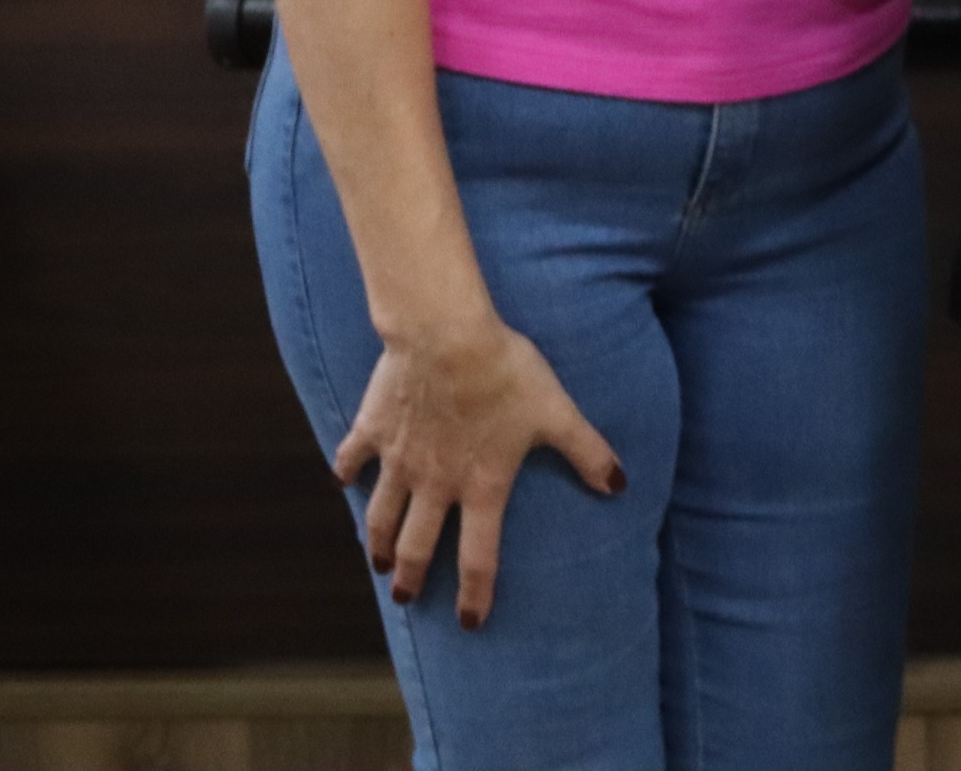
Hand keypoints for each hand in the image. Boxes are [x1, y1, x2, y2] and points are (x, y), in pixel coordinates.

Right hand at [336, 313, 623, 627]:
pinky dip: (345, 472)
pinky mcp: (372, 429)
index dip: (476, 593)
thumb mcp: (557, 412)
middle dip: (410, 576)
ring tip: (375, 560)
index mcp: (481, 486)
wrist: (445, 337)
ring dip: (376, 540)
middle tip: (405, 598)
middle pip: (417, 545)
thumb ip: (588, 451)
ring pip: (381, 513)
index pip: (479, 556)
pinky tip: (341, 480)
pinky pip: (352, 458)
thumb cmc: (506, 373)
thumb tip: (619, 484)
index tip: (470, 622)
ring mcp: (398, 459)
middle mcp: (434, 483)